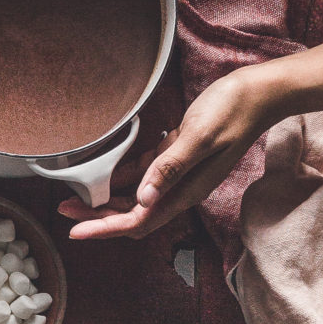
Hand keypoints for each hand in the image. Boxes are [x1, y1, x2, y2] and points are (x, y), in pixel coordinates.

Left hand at [59, 70, 285, 241]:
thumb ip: (171, 167)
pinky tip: (101, 174)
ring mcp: (179, 174)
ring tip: (74, 196)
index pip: (138, 221)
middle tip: (64, 211)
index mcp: (186, 190)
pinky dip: (122, 177)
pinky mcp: (178, 156)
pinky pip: (144, 174)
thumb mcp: (199, 137)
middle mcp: (181, 188)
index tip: (76, 231)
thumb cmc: (233, 111)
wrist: (259, 93)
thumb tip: (144, 197)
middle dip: (97, 217)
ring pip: (135, 196)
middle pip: (132, 214)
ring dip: (106, 199)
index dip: (104, 228)